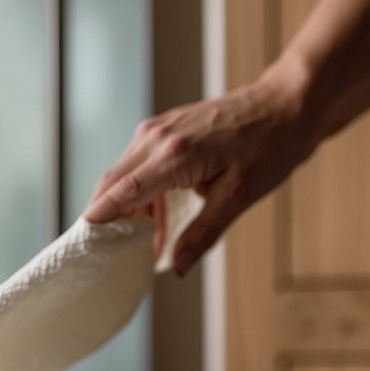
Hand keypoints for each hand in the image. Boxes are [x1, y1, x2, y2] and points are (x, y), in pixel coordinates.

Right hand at [83, 65, 315, 275]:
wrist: (286, 104)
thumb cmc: (270, 145)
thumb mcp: (239, 197)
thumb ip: (204, 233)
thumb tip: (178, 266)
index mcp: (175, 155)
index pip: (123, 191)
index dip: (100, 218)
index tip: (83, 241)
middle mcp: (157, 137)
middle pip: (112, 181)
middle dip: (103, 215)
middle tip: (100, 249)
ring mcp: (158, 129)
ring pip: (122, 173)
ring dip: (123, 206)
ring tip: (134, 240)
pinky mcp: (164, 128)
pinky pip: (138, 164)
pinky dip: (138, 191)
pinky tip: (153, 216)